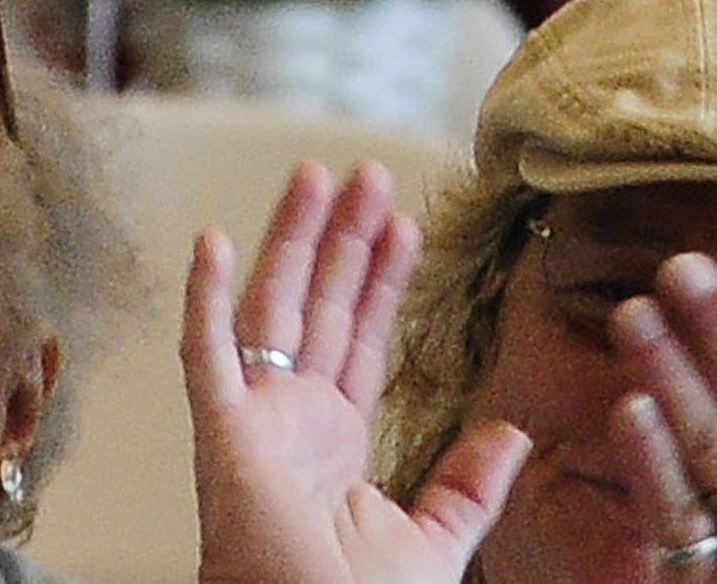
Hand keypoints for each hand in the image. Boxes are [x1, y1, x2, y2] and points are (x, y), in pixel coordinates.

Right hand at [186, 160, 531, 583]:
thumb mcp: (431, 543)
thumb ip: (468, 486)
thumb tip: (512, 432)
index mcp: (336, 448)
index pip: (360, 341)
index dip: (380, 281)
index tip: (402, 225)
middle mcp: (291, 426)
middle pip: (320, 309)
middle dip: (343, 240)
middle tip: (365, 174)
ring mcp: (253, 427)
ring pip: (271, 311)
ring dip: (292, 241)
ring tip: (317, 175)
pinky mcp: (223, 439)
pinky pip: (206, 358)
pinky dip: (204, 298)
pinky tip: (212, 241)